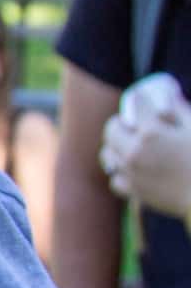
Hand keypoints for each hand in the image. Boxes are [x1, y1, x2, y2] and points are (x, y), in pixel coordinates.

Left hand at [101, 100, 190, 216]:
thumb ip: (180, 111)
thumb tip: (169, 96)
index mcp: (151, 132)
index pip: (136, 106)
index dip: (139, 100)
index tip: (141, 100)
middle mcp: (134, 151)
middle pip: (111, 130)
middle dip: (120, 124)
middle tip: (130, 125)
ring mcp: (131, 173)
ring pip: (108, 155)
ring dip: (116, 147)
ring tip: (127, 146)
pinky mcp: (134, 191)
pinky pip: (115, 179)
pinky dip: (121, 173)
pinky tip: (132, 170)